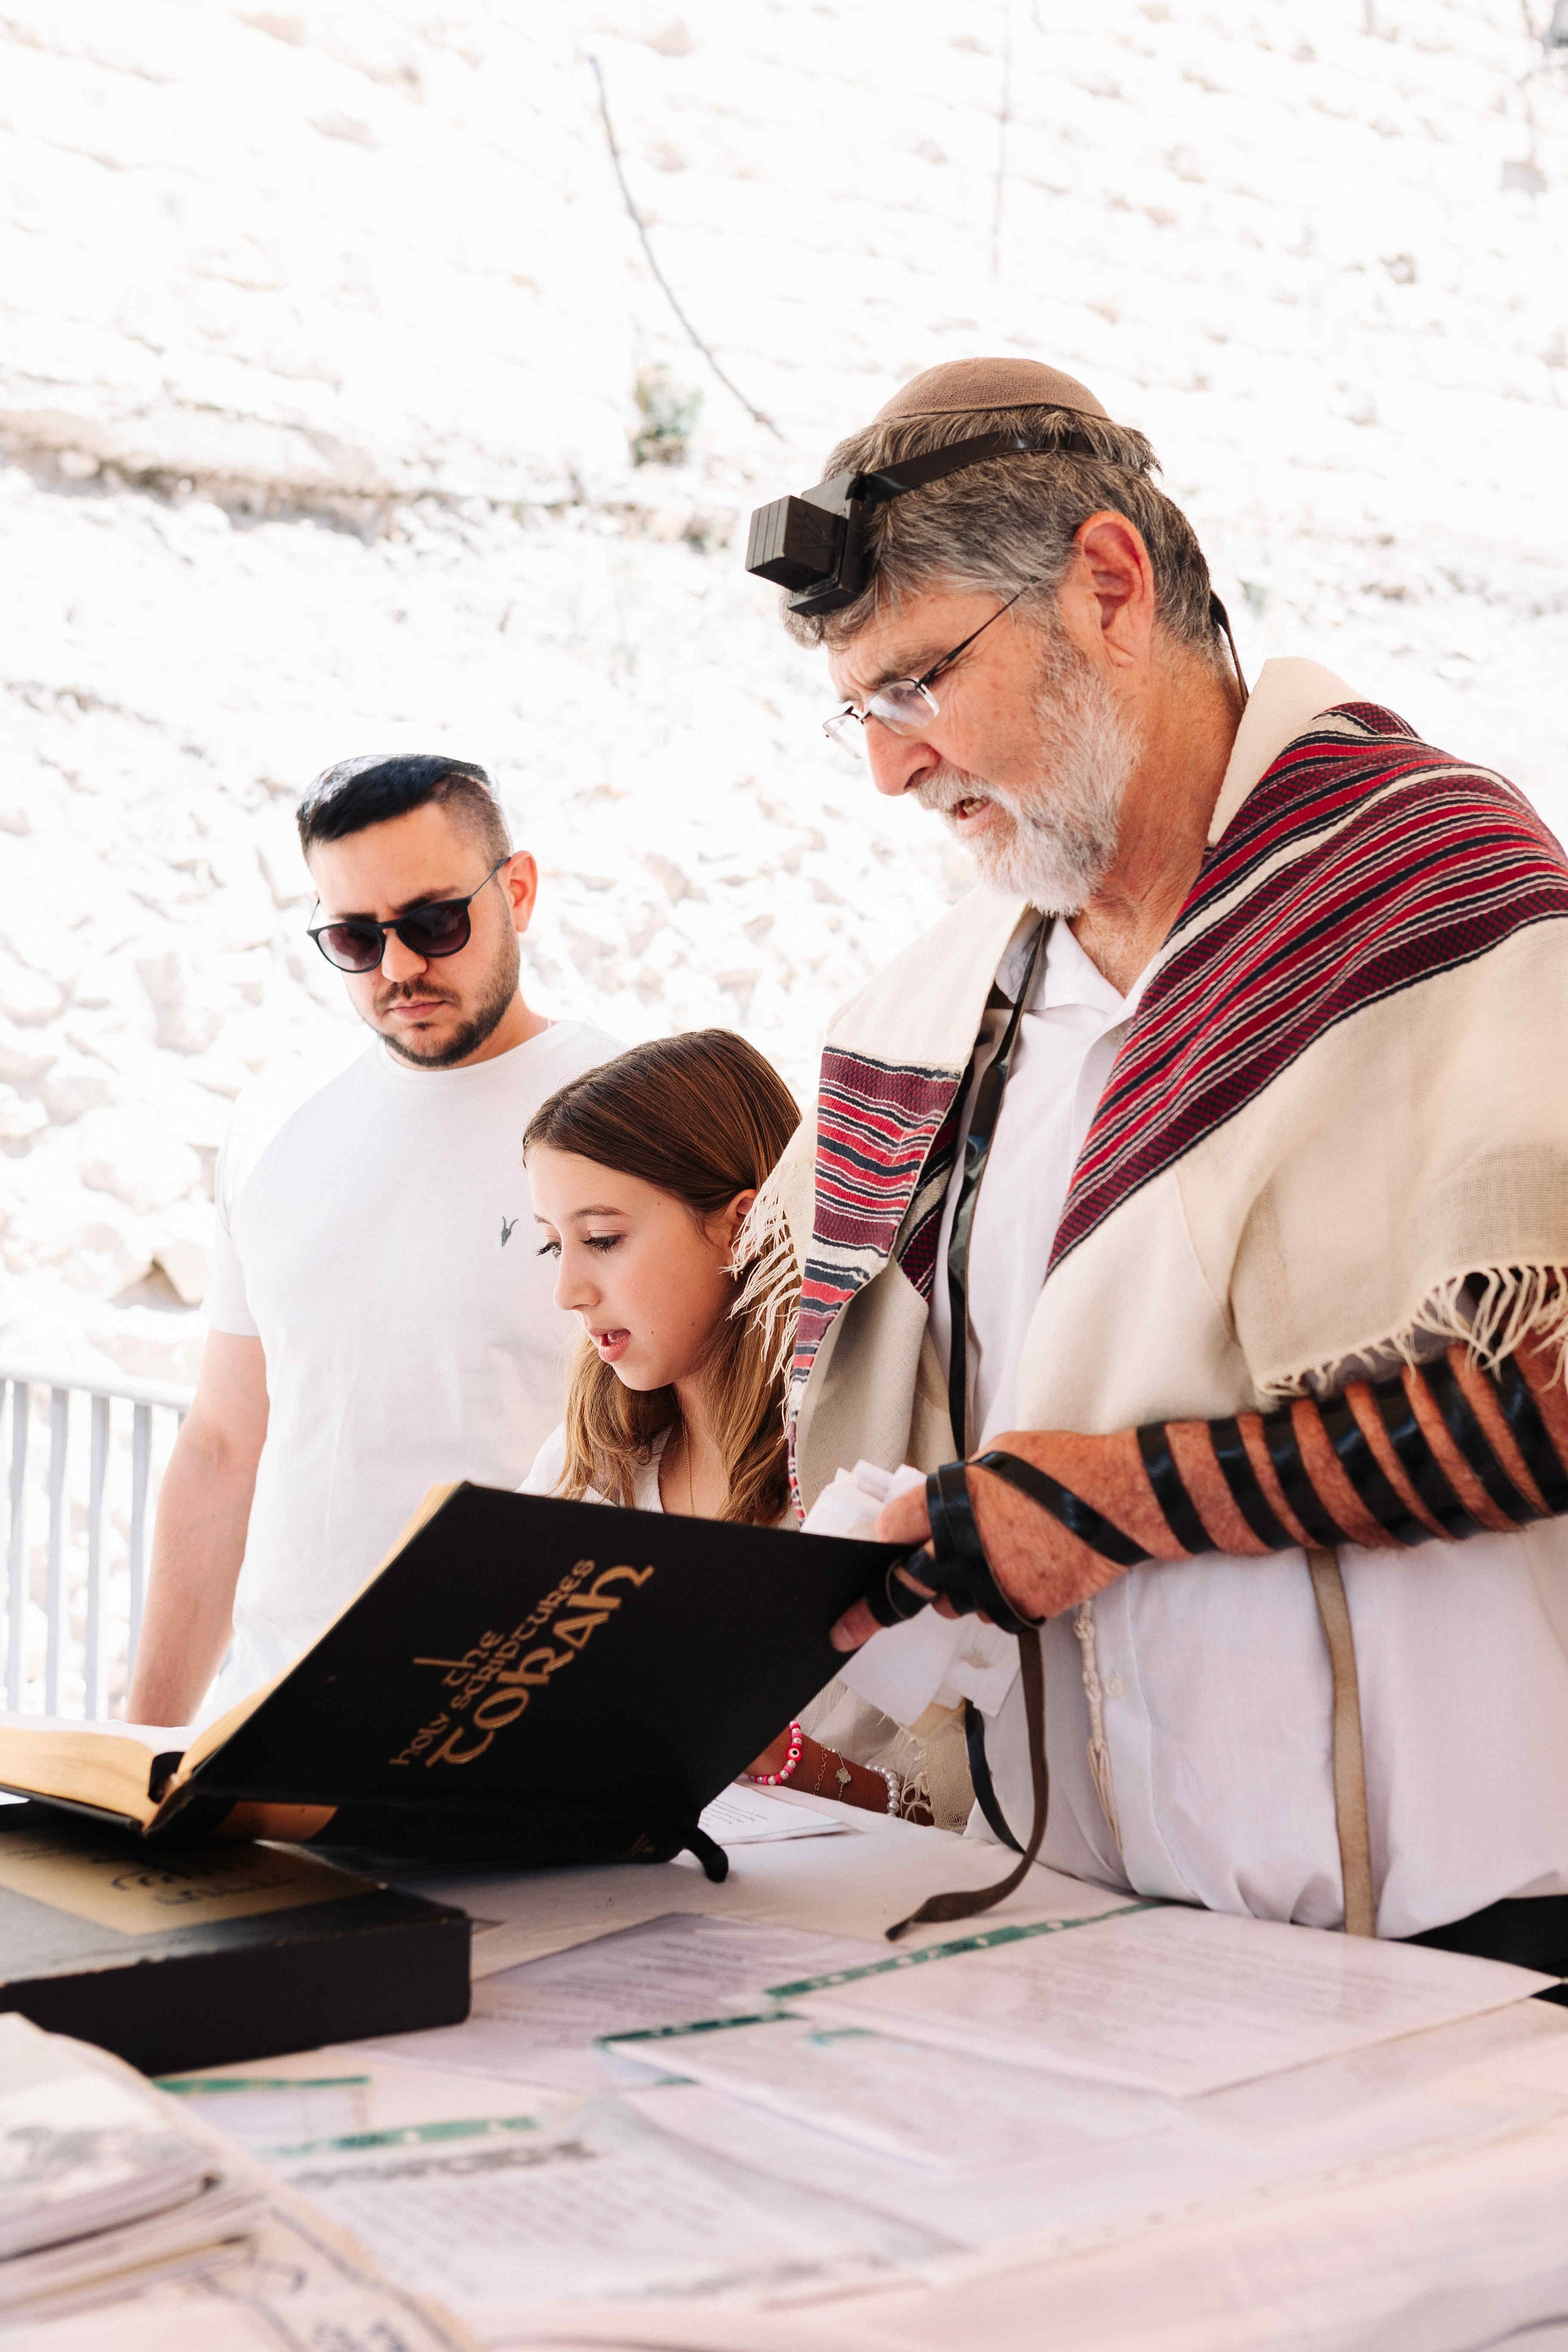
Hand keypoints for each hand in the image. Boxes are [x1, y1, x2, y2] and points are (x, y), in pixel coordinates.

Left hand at [830, 1426, 1162, 1653]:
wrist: (1125, 1500)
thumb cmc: (1065, 1467)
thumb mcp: (1001, 1454)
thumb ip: (962, 1486)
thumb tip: (944, 1505)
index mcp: (951, 1502)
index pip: (892, 1529)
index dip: (886, 1537)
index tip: (878, 1549)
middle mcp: (963, 1549)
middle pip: (903, 1588)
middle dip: (869, 1612)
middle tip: (842, 1631)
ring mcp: (993, 1584)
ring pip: (952, 1604)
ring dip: (954, 1590)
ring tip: (985, 1562)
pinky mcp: (1024, 1607)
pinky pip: (993, 1611)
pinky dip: (996, 1598)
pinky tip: (1020, 1571)